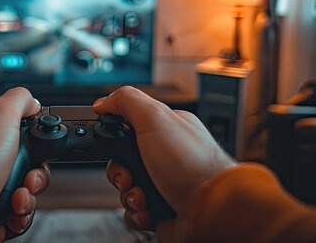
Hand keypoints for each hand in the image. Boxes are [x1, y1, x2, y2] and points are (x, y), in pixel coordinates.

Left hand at [0, 87, 50, 239]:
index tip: (37, 152)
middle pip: (25, 171)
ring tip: (18, 200)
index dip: (34, 148)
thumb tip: (33, 102)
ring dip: (29, 200)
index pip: (19, 142)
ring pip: (23, 197)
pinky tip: (15, 215)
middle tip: (28, 179)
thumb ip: (20, 99)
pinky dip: (21, 218)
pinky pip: (14, 220)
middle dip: (35, 177)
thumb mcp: (1, 112)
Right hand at [93, 86, 234, 227]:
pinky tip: (148, 211)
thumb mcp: (155, 117)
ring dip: (129, 195)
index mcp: (165, 130)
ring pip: (126, 188)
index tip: (112, 143)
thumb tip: (102, 102)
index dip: (116, 137)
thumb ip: (126, 102)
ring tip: (144, 197)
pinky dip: (136, 214)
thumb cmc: (194, 164)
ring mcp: (164, 184)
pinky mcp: (162, 209)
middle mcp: (165, 157)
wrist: (213, 211)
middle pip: (122, 161)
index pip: (128, 128)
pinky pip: (136, 212)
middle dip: (120, 172)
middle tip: (129, 175)